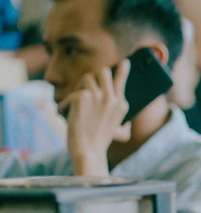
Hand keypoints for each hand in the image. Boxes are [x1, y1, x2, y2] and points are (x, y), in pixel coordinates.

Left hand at [59, 60, 130, 175]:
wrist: (88, 150)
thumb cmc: (99, 141)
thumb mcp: (116, 128)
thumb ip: (118, 115)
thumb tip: (120, 104)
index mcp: (121, 104)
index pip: (121, 80)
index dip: (122, 70)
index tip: (124, 62)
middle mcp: (112, 97)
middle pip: (103, 72)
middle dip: (94, 77)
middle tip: (87, 87)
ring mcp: (98, 96)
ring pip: (86, 78)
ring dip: (79, 89)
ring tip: (76, 105)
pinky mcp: (82, 97)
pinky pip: (72, 93)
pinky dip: (65, 105)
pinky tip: (66, 114)